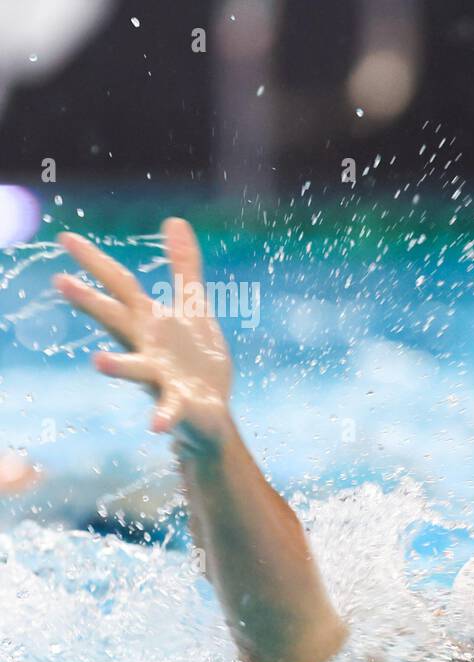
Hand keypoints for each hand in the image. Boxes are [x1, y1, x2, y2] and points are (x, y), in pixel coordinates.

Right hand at [53, 218, 234, 457]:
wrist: (208, 414)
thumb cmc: (195, 359)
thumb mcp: (194, 307)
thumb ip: (184, 268)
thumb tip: (176, 220)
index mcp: (150, 323)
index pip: (121, 286)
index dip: (95, 262)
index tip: (66, 238)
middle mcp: (147, 348)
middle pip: (117, 321)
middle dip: (91, 303)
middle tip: (60, 281)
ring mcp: (160, 378)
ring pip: (135, 369)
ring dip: (117, 367)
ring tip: (97, 362)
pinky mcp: (179, 404)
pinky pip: (169, 409)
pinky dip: (163, 415)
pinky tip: (155, 425)